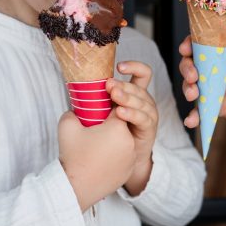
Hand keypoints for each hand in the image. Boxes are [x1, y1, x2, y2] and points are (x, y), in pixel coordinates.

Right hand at [58, 110, 135, 210]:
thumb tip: (76, 110)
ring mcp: (132, 158)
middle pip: (121, 126)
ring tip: (97, 147)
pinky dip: (115, 156)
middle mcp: (130, 141)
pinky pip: (124, 157)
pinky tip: (102, 159)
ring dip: (114, 141)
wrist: (76, 189)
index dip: (106, 108)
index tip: (96, 112)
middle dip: (110, 126)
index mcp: (118, 128)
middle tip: (94, 131)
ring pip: (124, 142)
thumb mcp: (67, 126)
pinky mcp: (129, 170)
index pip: (117, 109)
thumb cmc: (72, 156)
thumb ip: (72, 112)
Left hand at [108, 61, 157, 195]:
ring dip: (127, 97)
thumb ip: (96, 99)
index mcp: (134, 93)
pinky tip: (120, 113)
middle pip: (139, 86)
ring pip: (143, 100)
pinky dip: (132, 114)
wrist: (120, 160)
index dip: (134, 66)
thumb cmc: (108, 133)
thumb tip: (77, 88)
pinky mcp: (149, 129)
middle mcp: (143, 101)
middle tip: (109, 86)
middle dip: (123, 85)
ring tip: (114, 96)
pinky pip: (144, 118)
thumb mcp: (101, 112)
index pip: (142, 74)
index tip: (118, 66)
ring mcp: (148, 115)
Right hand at [178, 35, 225, 134]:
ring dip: (189, 89)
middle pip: (199, 63)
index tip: (186, 49)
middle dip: (189, 68)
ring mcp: (224, 88)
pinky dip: (196, 115)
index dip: (195, 43)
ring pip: (198, 85)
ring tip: (194, 96)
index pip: (214, 43)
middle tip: (193, 78)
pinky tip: (192, 121)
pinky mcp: (223, 107)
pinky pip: (205, 109)